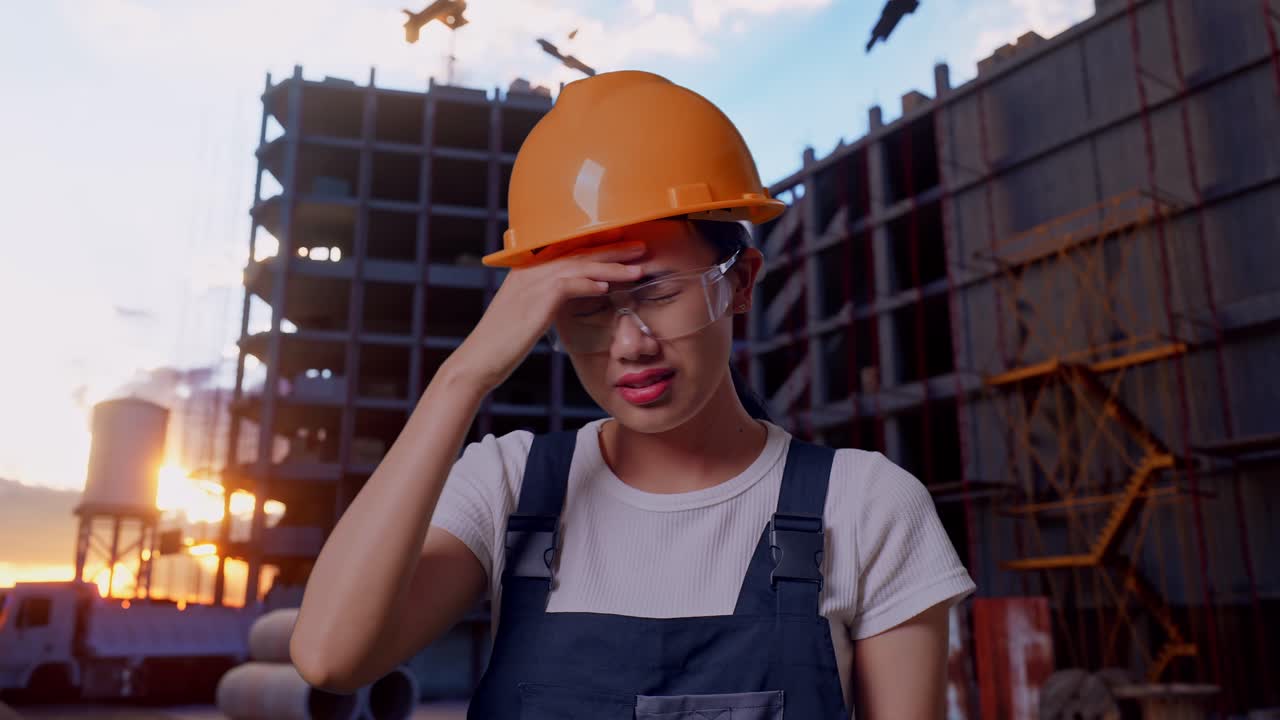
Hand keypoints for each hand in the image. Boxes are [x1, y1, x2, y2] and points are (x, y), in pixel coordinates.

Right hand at [446, 241, 646, 392]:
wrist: (478, 361)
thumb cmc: (502, 344)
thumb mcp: (526, 314)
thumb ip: (547, 301)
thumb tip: (573, 297)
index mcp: (526, 270)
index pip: (568, 250)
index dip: (597, 245)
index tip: (623, 243)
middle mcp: (529, 270)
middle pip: (577, 253)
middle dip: (612, 249)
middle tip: (641, 247)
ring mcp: (531, 283)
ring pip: (578, 266)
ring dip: (611, 266)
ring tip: (638, 268)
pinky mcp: (535, 301)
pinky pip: (568, 285)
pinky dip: (589, 284)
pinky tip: (607, 286)